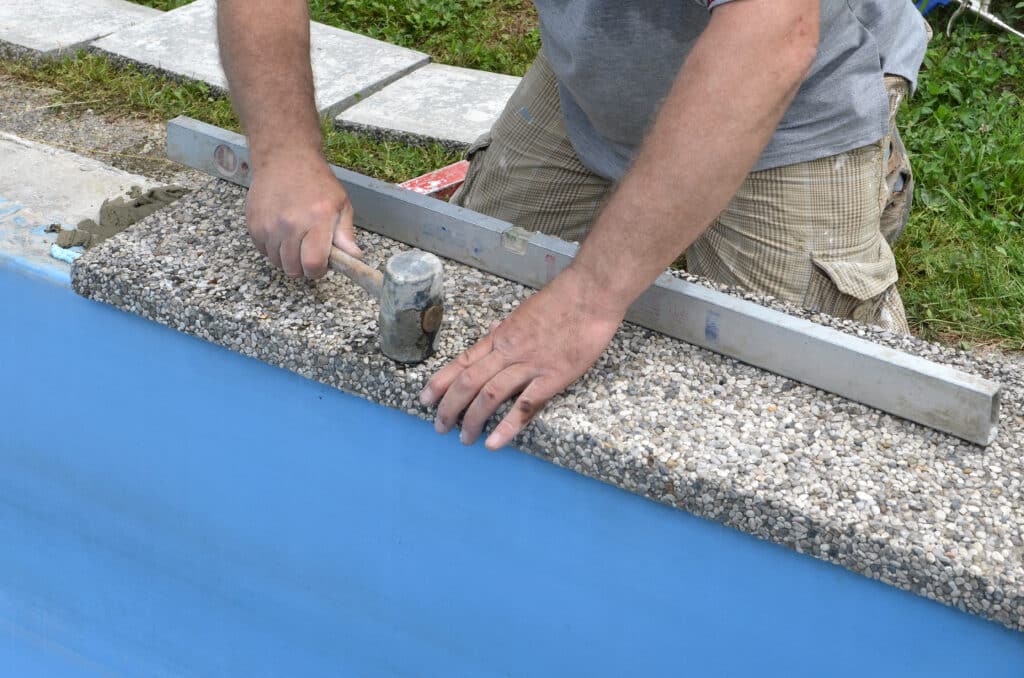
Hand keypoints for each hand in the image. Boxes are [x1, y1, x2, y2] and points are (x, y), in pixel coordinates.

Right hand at [246, 153, 361, 277]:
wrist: (285, 158)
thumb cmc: (316, 181)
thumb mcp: (341, 204)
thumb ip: (345, 234)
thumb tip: (353, 257)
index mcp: (316, 221)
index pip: (313, 264)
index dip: (318, 271)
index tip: (320, 266)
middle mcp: (290, 225)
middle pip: (293, 268)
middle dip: (303, 267)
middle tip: (308, 253)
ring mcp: (269, 226)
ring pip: (277, 262)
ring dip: (287, 258)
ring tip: (295, 240)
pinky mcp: (253, 225)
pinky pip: (263, 251)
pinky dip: (273, 249)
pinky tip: (281, 234)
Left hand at [419, 266, 626, 450]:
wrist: (591, 293)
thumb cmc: (563, 299)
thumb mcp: (525, 312)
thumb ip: (508, 330)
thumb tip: (492, 337)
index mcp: (502, 336)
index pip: (463, 362)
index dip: (441, 382)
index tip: (424, 399)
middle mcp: (509, 351)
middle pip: (469, 382)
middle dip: (450, 407)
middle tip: (439, 427)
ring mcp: (530, 364)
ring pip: (490, 395)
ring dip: (473, 419)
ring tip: (463, 438)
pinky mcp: (553, 377)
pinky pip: (525, 405)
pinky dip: (507, 426)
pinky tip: (494, 443)